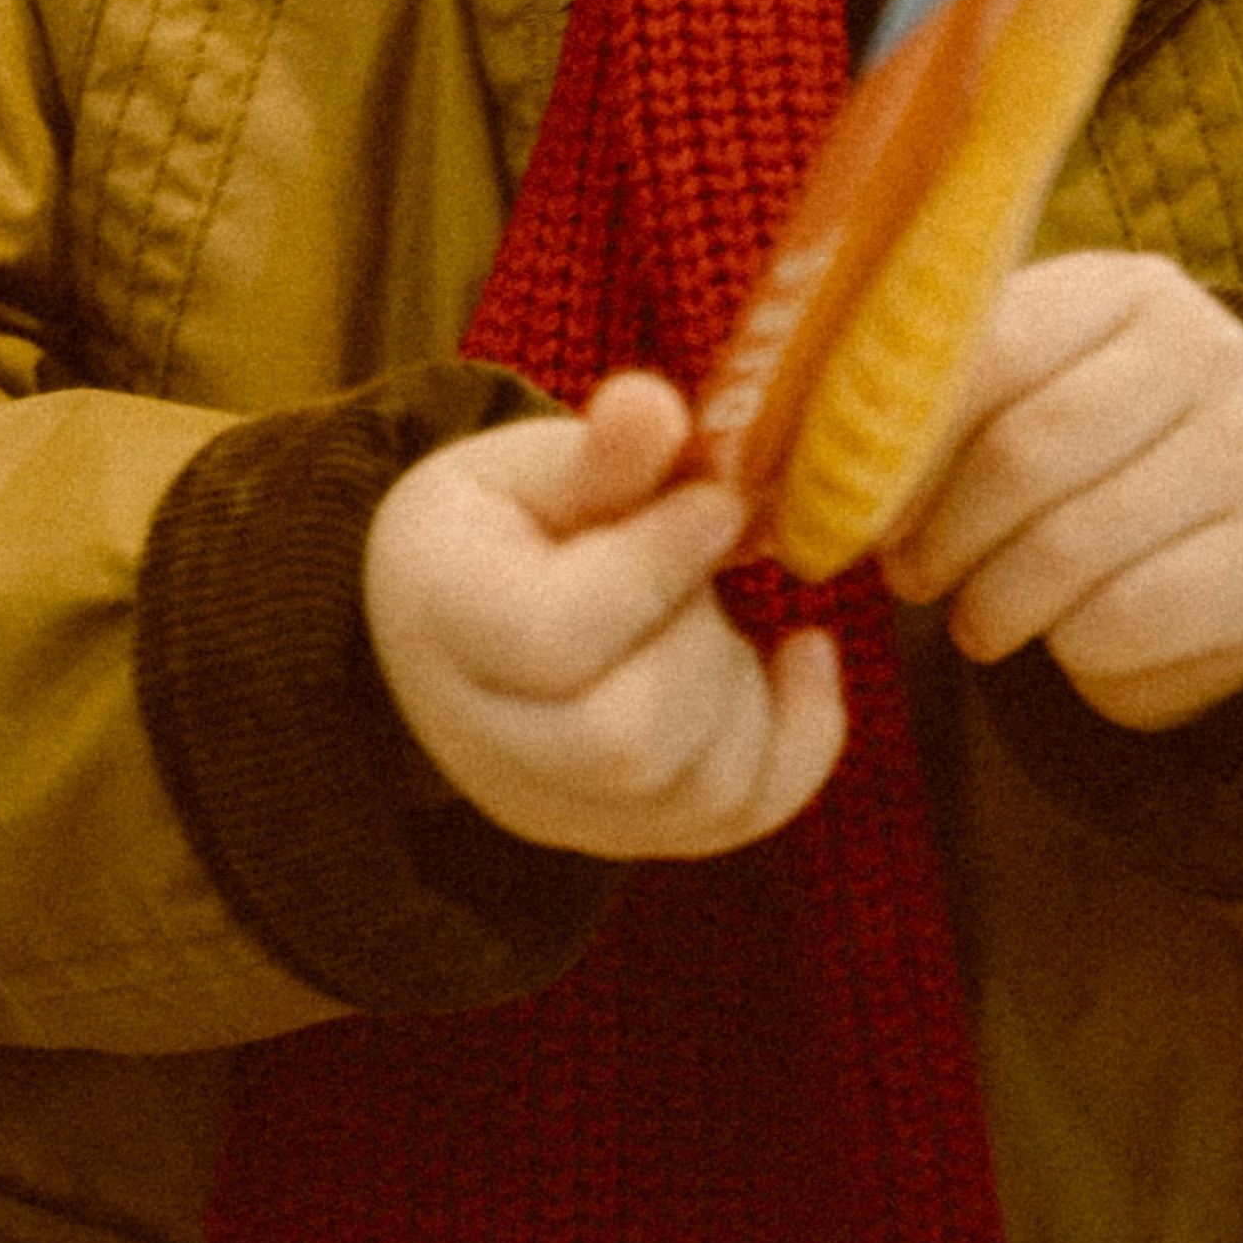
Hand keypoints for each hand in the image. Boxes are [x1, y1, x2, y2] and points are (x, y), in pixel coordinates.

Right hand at [365, 370, 847, 857]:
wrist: (467, 610)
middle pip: (625, 739)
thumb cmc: (505, 520)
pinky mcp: (622, 835)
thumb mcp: (536, 463)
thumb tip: (653, 407)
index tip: (715, 502)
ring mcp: (553, 807)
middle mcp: (483, 740)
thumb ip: (603, 452)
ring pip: (693, 791)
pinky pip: (738, 818)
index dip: (655, 569)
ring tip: (719, 606)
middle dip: (701, 640)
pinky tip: (800, 657)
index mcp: (443, 616)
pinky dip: (799, 739)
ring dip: (746, 687)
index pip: (554, 637)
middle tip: (706, 558)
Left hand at [879, 251, 1242, 730]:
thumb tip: (805, 465)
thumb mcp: (1021, 396)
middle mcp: (1206, 354)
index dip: (905, 436)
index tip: (846, 494)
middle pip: (1028, 452)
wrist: (1225, 540)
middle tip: (906, 576)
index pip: (995, 348)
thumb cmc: (1085, 457)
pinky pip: (1129, 616)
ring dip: (991, 601)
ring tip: (969, 617)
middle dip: (941, 532)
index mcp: (1127, 289)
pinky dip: (1067, 644)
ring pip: (1072, 544)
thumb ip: (933, 401)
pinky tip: (1056, 637)